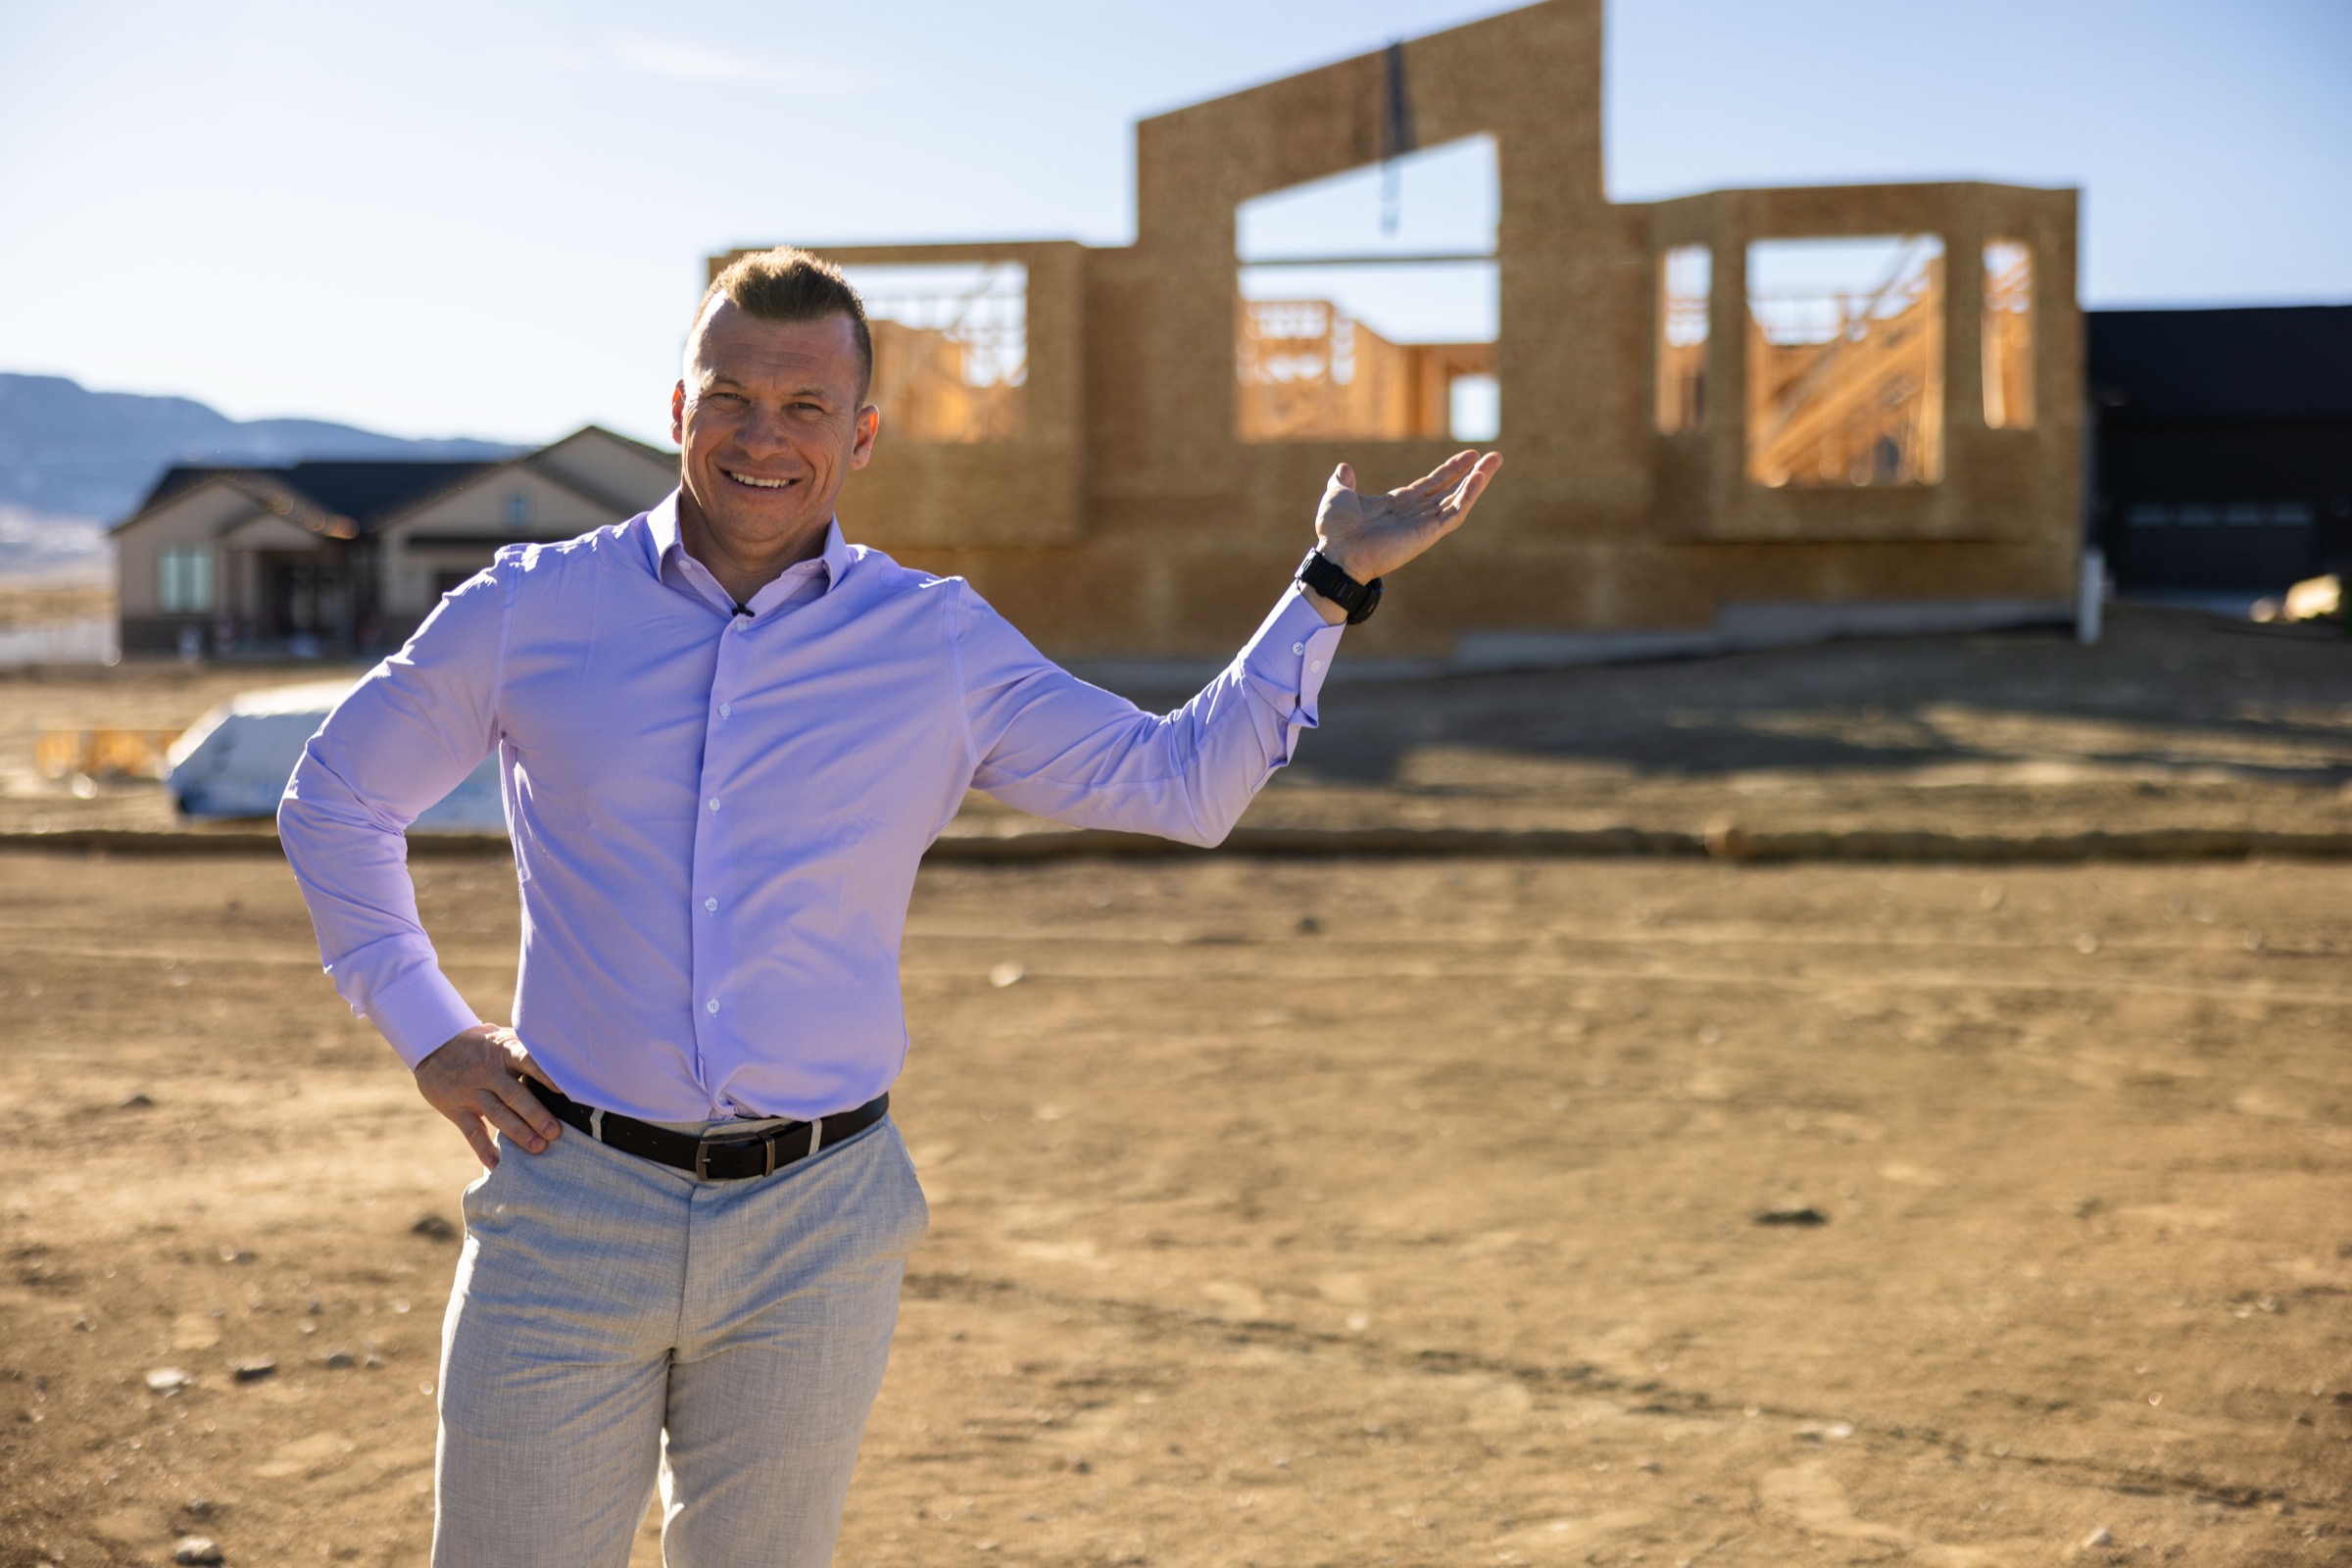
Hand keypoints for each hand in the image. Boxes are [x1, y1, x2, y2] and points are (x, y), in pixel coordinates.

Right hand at [413, 1024, 560, 1169]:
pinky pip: (472, 1132)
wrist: (435, 1047)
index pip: (525, 1060)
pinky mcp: (457, 1109)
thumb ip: (529, 1051)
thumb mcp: (503, 1039)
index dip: (543, 1073)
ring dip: (518, 1133)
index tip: (562, 1088)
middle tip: (555, 1132)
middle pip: (514, 1094)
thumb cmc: (484, 1046)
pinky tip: (498, 1165)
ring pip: (497, 1114)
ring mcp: (471, 1091)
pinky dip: (485, 1150)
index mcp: (504, 1051)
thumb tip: (568, 1061)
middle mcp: (488, 1072)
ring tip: (538, 1148)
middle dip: (535, 1114)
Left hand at [1313, 449, 1502, 585]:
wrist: (1337, 553)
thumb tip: (1343, 468)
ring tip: (1495, 461)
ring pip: (1459, 499)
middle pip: (1451, 488)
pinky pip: (1455, 513)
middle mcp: (1415, 512)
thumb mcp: (1338, 496)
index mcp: (1399, 502)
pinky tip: (1480, 478)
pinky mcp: (1429, 533)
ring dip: (1478, 480)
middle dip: (1472, 472)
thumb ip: (1343, 482)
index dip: (1450, 469)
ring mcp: (1424, 522)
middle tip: (1494, 457)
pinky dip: (1469, 495)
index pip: (1432, 483)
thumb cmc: (1336, 530)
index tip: (1468, 456)